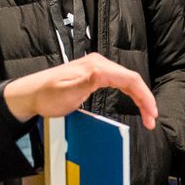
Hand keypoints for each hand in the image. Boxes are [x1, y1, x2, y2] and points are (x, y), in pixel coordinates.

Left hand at [3, 52, 157, 128]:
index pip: (130, 79)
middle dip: (145, 100)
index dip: (144, 96)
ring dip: (139, 98)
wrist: (33, 94)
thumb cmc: (47, 95)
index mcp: (97, 67)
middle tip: (151, 120)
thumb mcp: (67, 91)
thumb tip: (104, 73)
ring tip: (147, 115)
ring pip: (128, 81)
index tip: (151, 113)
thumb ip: (87, 82)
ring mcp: (98, 68)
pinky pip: (120, 83)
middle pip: (132, 80)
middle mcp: (99, 64)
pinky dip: (130, 94)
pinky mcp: (95, 75)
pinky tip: (135, 103)